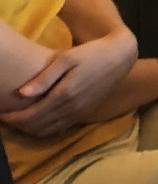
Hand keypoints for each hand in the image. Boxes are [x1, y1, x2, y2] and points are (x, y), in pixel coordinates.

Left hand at [1, 32, 136, 136]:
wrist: (121, 56)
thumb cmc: (92, 52)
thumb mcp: (67, 57)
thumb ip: (44, 77)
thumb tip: (21, 94)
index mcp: (64, 95)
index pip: (30, 116)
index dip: (12, 118)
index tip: (0, 112)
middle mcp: (71, 108)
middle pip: (37, 126)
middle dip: (18, 124)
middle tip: (6, 116)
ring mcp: (79, 113)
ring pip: (48, 131)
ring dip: (30, 129)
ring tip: (19, 120)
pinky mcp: (85, 113)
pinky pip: (60, 129)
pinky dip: (45, 129)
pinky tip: (39, 120)